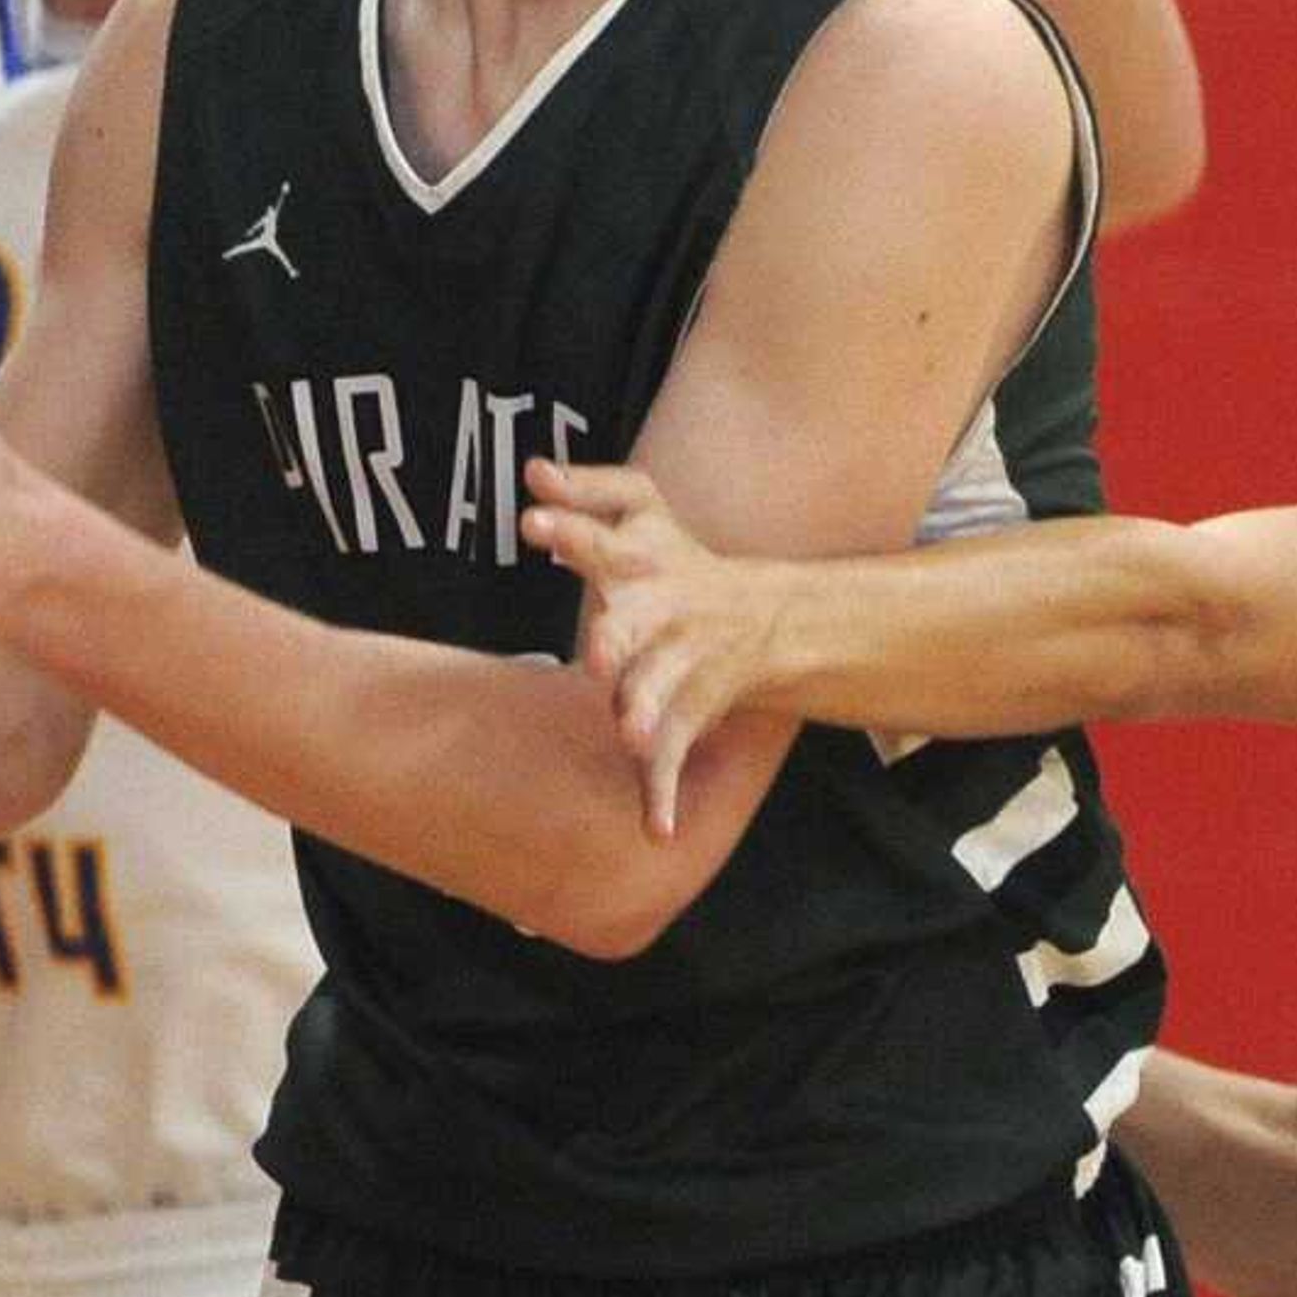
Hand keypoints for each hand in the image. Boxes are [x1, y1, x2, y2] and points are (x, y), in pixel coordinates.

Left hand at [521, 461, 787, 840]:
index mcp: (640, 560)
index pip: (600, 538)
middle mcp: (661, 611)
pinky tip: (658, 829)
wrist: (765, 618)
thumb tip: (533, 468)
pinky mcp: (692, 709)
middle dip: (614, 636)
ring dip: (645, 711)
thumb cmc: (674, 558)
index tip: (531, 518)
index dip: (567, 528)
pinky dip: (664, 793)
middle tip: (595, 649)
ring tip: (630, 733)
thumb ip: (585, 490)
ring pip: (658, 690)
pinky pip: (675, 754)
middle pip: (632, 621)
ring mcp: (679, 663)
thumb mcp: (642, 511)